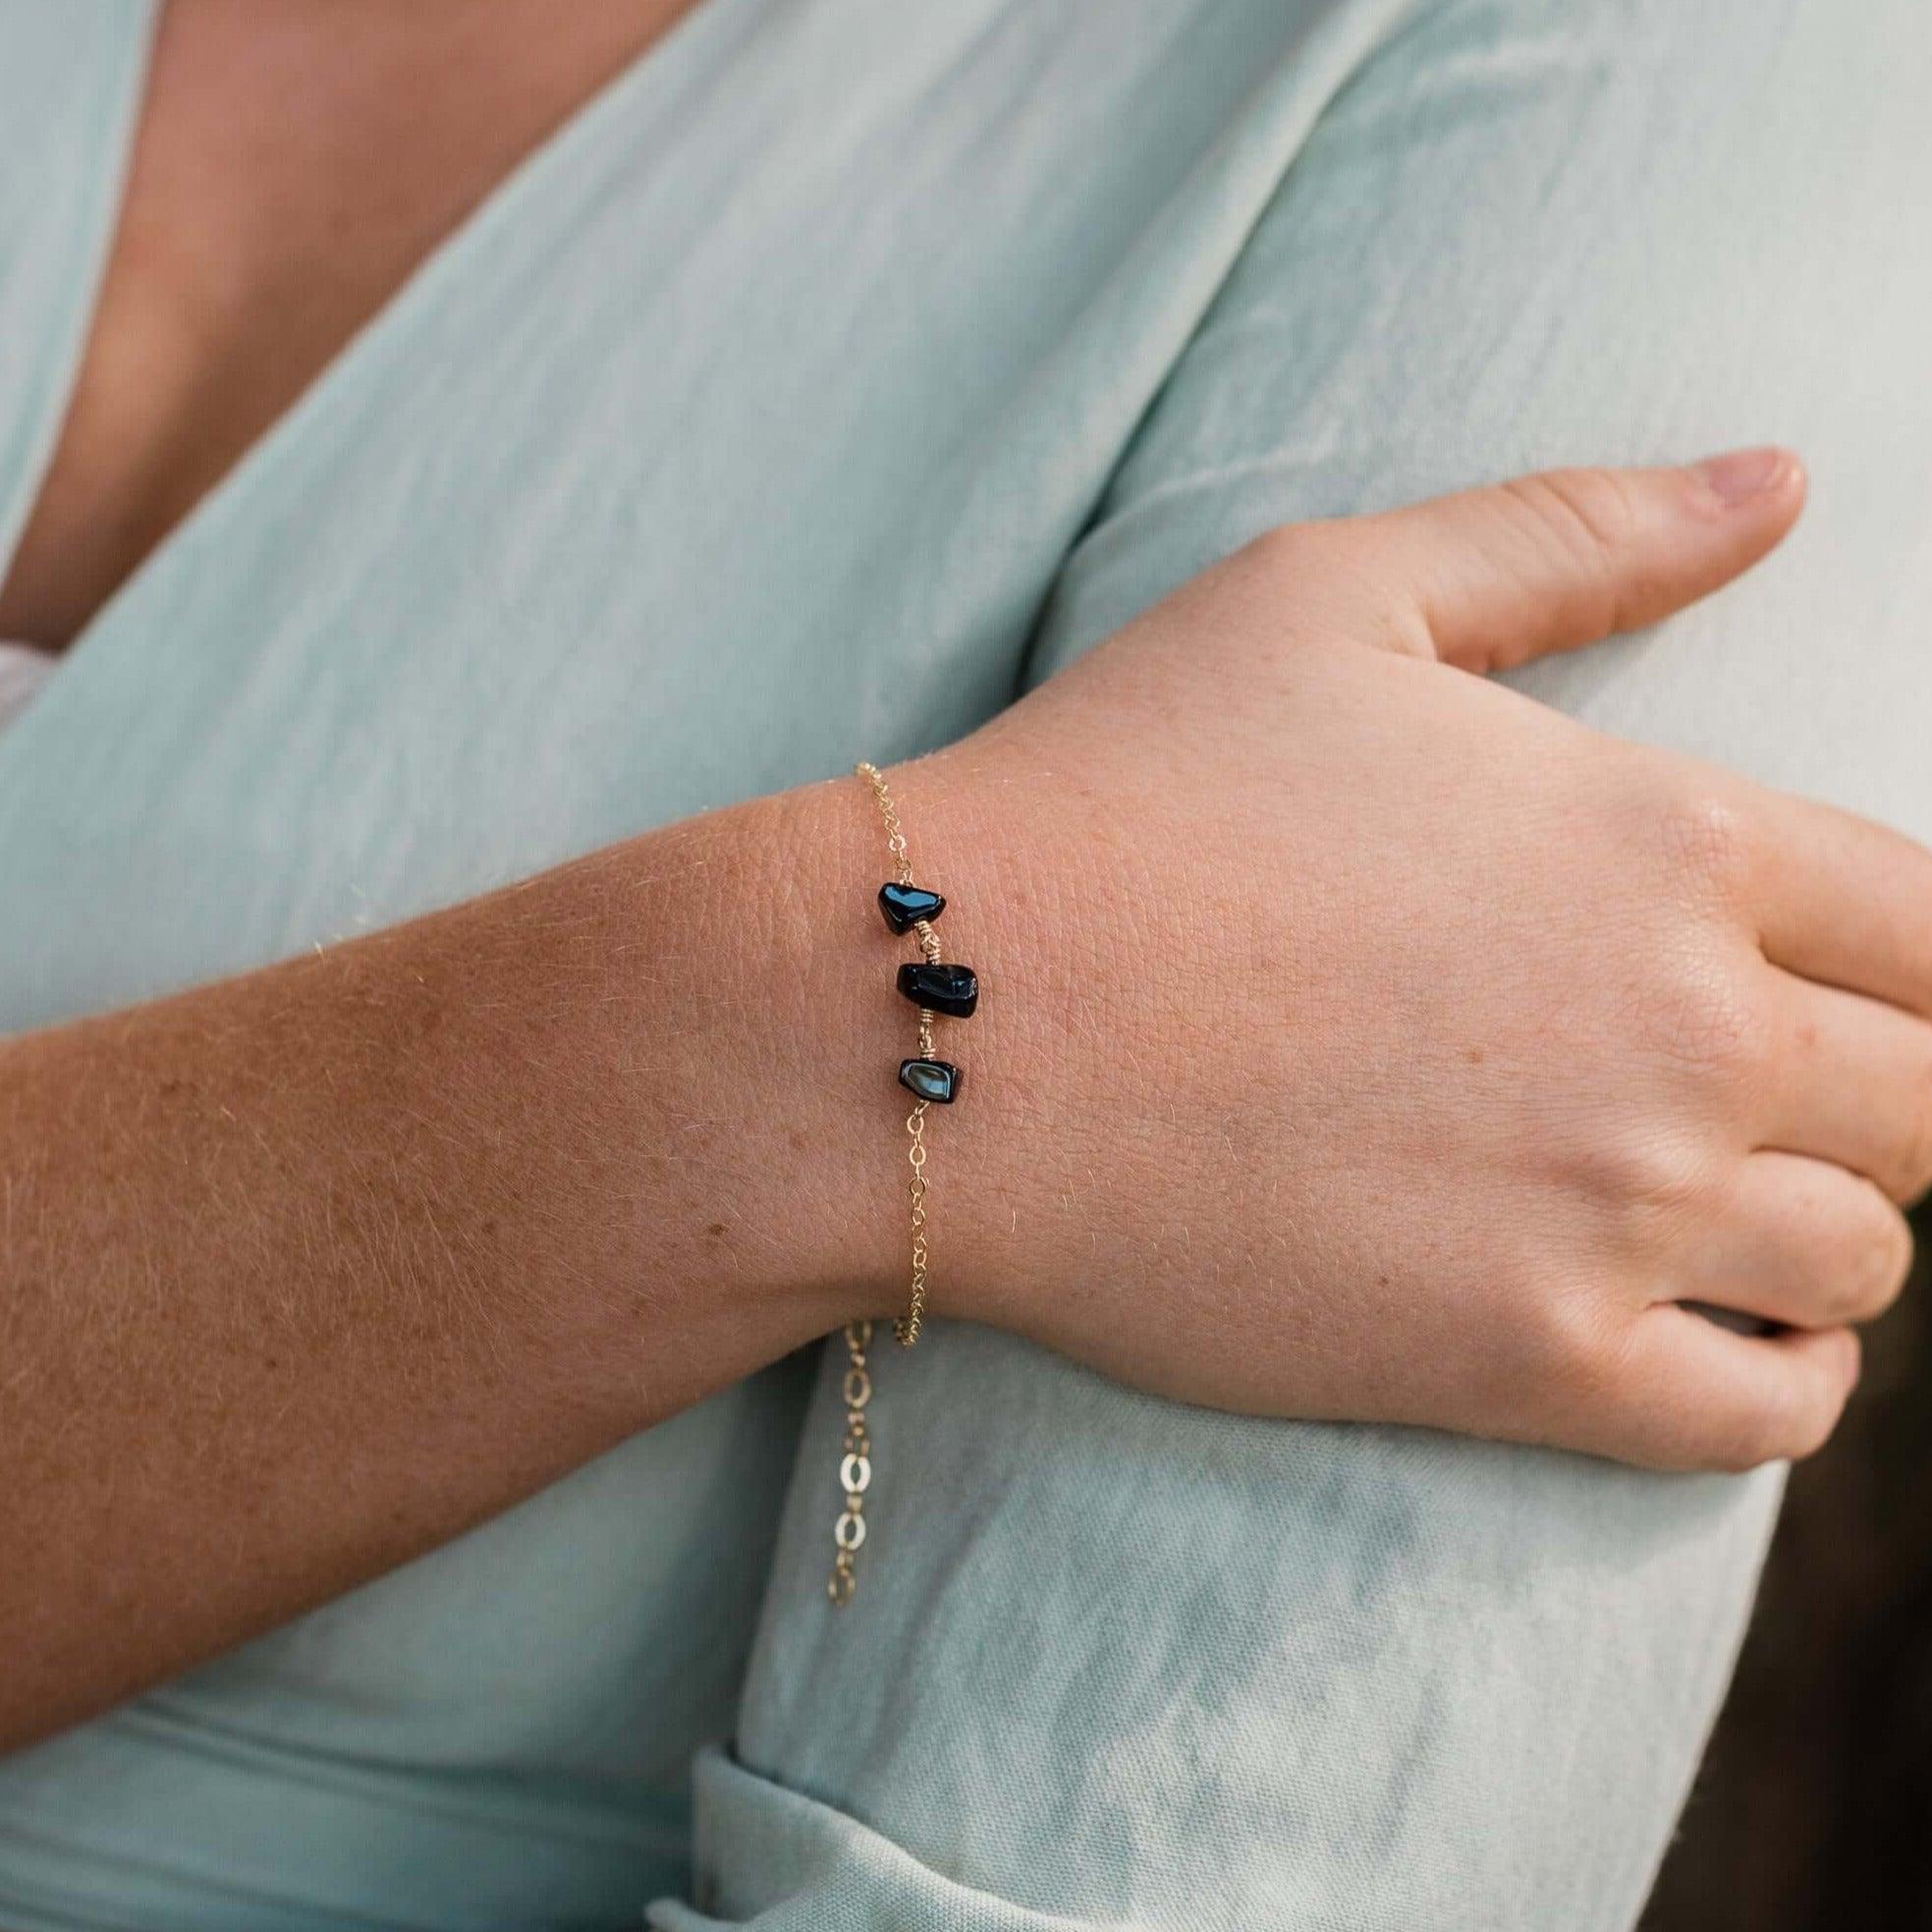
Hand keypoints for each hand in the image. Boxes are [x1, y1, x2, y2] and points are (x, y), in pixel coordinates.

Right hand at [909, 450, 1929, 1468]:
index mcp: (1671, 836)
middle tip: (1746, 1089)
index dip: (1912, 960)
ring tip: (1717, 1205)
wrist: (948, 1014)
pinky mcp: (1518, 1363)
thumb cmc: (1119, 788)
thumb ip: (1577, 532)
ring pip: (1866, 1264)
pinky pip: (1764, 1416)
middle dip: (1874, 1096)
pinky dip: (1785, 1384)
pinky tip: (1722, 1332)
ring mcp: (1612, 1214)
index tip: (1834, 979)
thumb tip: (1783, 477)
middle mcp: (1686, 1032)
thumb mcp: (1333, 595)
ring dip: (1826, 1233)